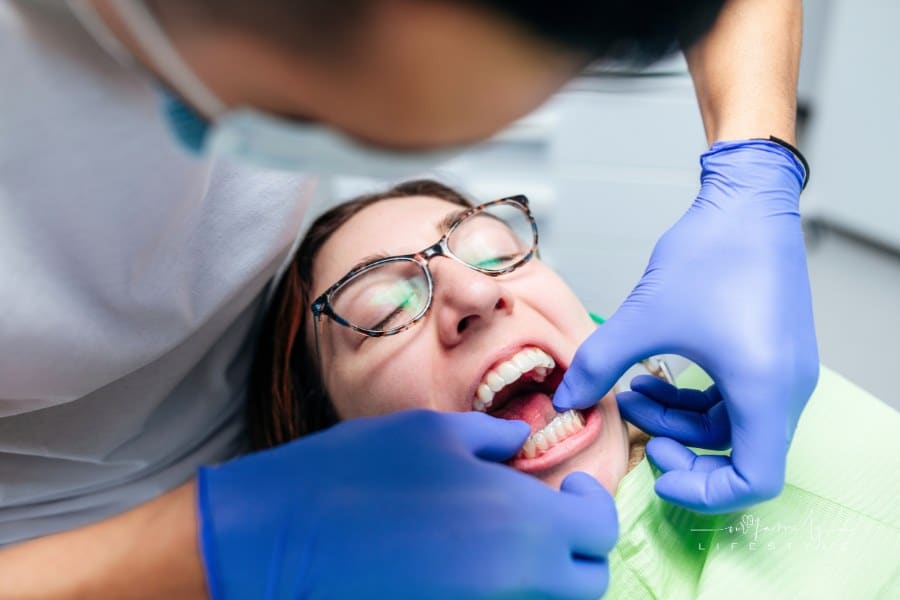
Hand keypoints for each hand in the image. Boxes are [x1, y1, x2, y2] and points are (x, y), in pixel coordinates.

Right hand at [197, 410, 617, 597]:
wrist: (287, 534)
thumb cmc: (359, 470)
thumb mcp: (434, 432)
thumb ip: (493, 439)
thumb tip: (522, 443)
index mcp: (521, 520)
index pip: (599, 530)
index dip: (592, 504)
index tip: (568, 486)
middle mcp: (515, 576)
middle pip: (588, 582)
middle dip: (579, 548)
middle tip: (546, 515)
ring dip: (546, 570)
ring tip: (507, 533)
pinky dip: (507, 585)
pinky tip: (471, 554)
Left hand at [553, 139, 817, 513]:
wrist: (747, 201)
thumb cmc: (712, 254)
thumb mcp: (644, 317)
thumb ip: (599, 364)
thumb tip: (565, 399)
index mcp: (767, 391)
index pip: (754, 481)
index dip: (705, 492)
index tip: (657, 469)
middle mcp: (786, 390)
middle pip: (739, 456)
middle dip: (680, 449)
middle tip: (635, 429)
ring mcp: (782, 372)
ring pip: (731, 425)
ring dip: (678, 419)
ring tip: (626, 392)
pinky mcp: (770, 354)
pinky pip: (734, 397)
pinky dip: (693, 398)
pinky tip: (650, 376)